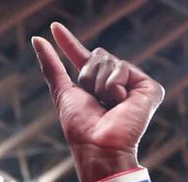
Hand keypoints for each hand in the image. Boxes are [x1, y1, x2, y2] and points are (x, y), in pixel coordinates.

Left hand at [31, 22, 164, 181]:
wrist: (99, 147)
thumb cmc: (81, 128)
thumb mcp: (62, 92)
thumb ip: (51, 66)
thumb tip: (37, 39)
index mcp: (97, 86)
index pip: (82, 57)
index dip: (68, 43)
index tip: (54, 28)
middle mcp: (118, 83)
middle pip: (97, 55)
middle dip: (88, 76)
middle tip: (95, 102)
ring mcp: (134, 85)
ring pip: (109, 61)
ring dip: (100, 85)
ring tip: (108, 107)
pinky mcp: (149, 88)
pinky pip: (123, 68)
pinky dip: (114, 86)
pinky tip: (121, 105)